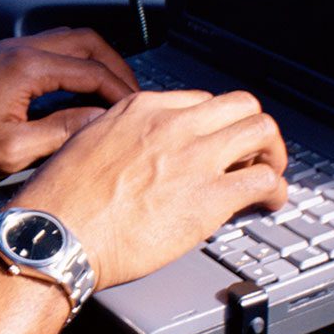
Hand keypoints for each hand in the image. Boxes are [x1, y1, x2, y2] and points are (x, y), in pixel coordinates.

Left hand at [0, 28, 139, 184]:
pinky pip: (46, 51)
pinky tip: (73, 91)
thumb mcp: (10, 151)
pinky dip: (70, 65)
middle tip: (134, 95)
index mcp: (26, 67)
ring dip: (93, 63)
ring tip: (110, 92)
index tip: (138, 111)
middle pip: (86, 42)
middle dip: (116, 67)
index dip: (122, 92)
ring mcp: (6, 52)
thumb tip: (98, 123)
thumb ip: (60, 133)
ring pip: (66, 42)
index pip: (93, 70)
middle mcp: (18, 50)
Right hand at [13, 88, 287, 290]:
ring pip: (262, 131)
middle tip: (253, 153)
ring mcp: (195, 157)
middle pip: (241, 105)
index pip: (201, 101)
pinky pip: (265, 180)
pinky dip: (276, 191)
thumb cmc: (63, 199)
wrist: (58, 232)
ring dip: (272, 153)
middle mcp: (174, 124)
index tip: (216, 142)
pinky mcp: (210, 196)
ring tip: (268, 174)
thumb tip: (133, 150)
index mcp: (142, 109)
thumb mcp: (85, 143)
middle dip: (253, 129)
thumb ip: (118, 136)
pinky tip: (269, 202)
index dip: (215, 124)